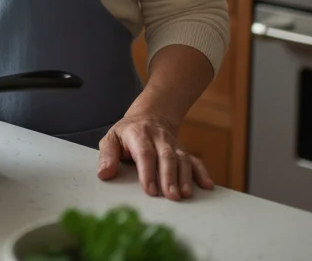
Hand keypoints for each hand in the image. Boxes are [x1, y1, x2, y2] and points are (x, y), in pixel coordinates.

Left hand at [97, 112, 214, 200]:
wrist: (150, 116)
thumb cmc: (127, 133)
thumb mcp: (111, 138)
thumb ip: (107, 155)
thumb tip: (104, 174)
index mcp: (139, 135)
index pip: (145, 153)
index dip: (148, 172)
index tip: (150, 190)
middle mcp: (159, 139)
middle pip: (167, 157)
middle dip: (169, 177)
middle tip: (171, 196)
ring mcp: (173, 145)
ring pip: (182, 160)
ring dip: (185, 178)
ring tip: (186, 194)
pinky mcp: (183, 151)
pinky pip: (195, 161)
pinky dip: (202, 173)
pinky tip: (207, 186)